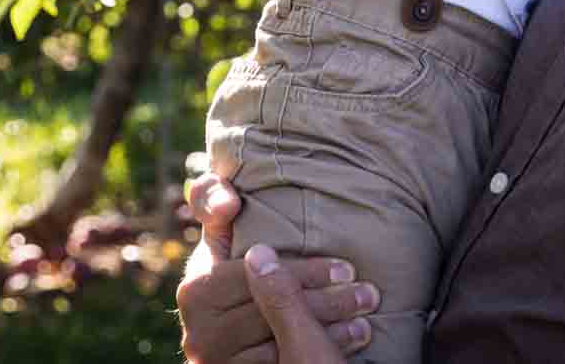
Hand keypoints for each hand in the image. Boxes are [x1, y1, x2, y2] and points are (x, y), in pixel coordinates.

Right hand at [177, 173, 375, 362]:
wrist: (245, 340)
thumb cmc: (238, 276)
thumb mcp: (226, 247)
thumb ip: (217, 216)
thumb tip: (237, 216)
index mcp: (197, 289)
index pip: (262, 274)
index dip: (303, 271)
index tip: (345, 267)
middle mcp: (197, 330)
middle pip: (275, 307)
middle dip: (327, 294)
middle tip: (368, 287)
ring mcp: (212, 359)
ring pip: (283, 338)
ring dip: (331, 322)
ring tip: (366, 309)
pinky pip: (283, 363)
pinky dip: (323, 349)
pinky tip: (352, 338)